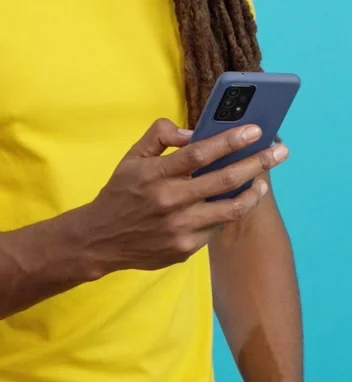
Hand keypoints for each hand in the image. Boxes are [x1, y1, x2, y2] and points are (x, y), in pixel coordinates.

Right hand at [85, 119, 287, 274]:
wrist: (100, 239)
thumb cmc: (120, 192)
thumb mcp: (132, 156)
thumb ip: (160, 136)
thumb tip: (192, 133)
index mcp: (157, 175)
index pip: (201, 154)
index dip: (230, 141)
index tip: (255, 130)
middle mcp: (171, 202)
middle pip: (224, 181)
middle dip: (257, 163)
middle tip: (280, 153)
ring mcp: (180, 229)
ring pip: (228, 209)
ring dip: (252, 193)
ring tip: (264, 181)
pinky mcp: (185, 250)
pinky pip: (216, 228)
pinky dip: (229, 213)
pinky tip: (236, 202)